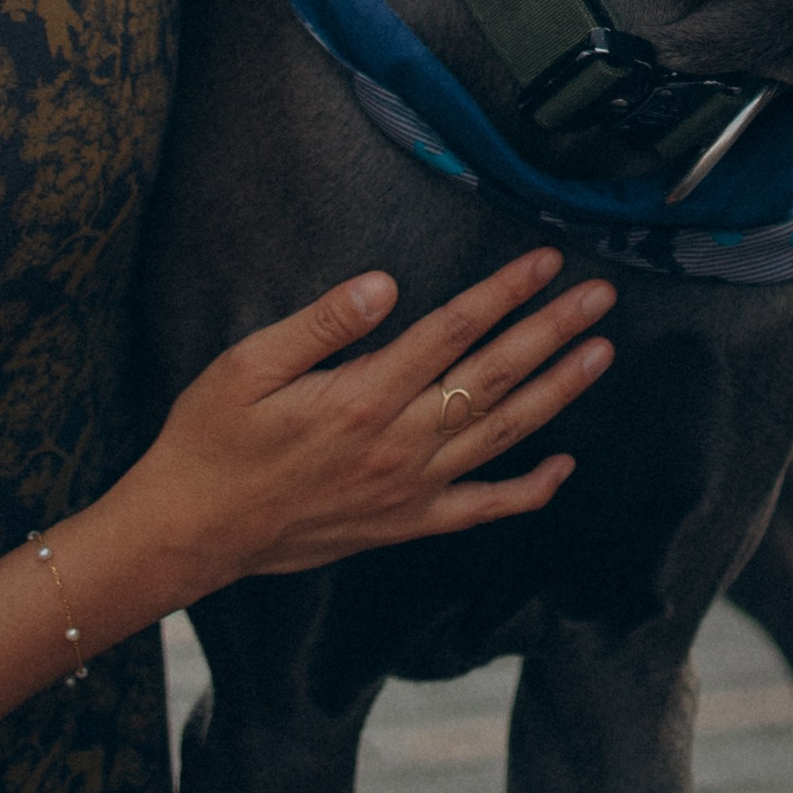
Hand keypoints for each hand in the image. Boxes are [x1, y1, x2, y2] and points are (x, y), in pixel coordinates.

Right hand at [125, 249, 614, 600]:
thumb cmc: (212, 439)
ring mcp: (408, 490)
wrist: (192, 530)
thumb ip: (322, 324)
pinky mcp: (405, 524)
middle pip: (493, 377)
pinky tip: (564, 470)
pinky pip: (480, 509)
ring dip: (555, 392)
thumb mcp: (248, 365)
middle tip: (600, 296)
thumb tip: (385, 285)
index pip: (452, 331)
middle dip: (551, 331)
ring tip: (599, 353)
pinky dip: (527, 493)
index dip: (504, 292)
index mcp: (362, 397)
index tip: (546, 262)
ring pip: (501, 435)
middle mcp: (398, 445)